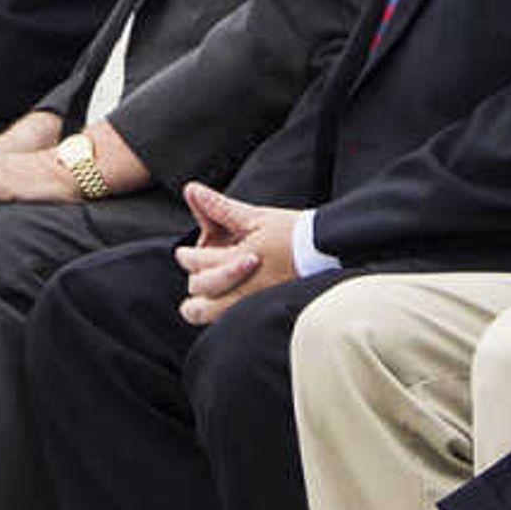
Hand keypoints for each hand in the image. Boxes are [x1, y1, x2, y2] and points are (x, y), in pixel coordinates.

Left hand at [176, 181, 303, 324]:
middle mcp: (241, 287)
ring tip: (199, 299)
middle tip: (194, 270)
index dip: (186, 256)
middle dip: (194, 278)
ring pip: (209, 314)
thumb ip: (220, 208)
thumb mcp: (256, 216)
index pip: (198, 263)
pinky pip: (229, 319)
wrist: (326, 251)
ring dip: (200, 305)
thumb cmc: (293, 233)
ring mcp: (251, 302)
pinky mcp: (261, 311)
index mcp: (237, 262)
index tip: (184, 254)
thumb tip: (192, 190)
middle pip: (199, 291)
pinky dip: (220, 313)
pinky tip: (224, 302)